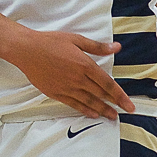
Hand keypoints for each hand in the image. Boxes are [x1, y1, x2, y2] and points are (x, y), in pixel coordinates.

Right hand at [12, 30, 134, 118]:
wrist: (27, 50)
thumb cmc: (50, 42)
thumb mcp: (76, 40)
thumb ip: (97, 47)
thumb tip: (116, 47)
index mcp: (85, 65)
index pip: (108, 84)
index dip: (120, 96)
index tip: (129, 104)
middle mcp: (78, 79)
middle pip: (101, 95)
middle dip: (115, 105)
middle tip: (125, 112)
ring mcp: (67, 88)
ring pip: (89, 102)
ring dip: (102, 110)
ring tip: (111, 116)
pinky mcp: (56, 93)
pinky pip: (74, 104)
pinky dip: (85, 110)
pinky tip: (92, 114)